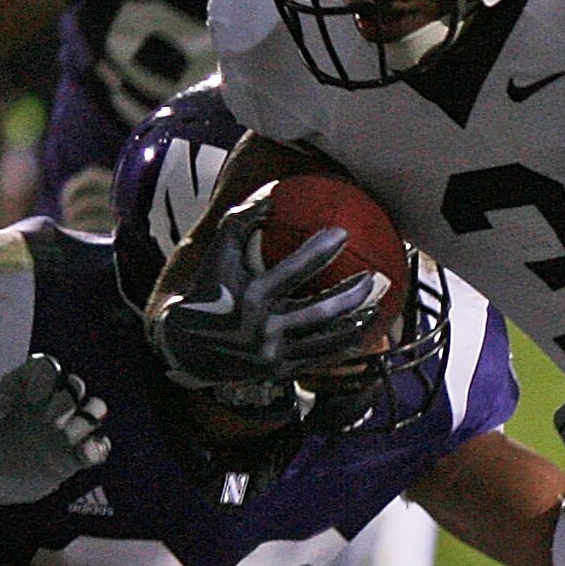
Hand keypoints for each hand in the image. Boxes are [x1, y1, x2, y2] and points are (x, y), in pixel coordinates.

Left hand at [0, 354, 109, 506]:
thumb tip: (8, 398)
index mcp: (23, 390)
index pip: (47, 367)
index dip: (47, 377)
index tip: (33, 397)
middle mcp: (47, 406)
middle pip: (75, 386)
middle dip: (69, 397)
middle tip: (51, 418)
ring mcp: (61, 432)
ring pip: (92, 413)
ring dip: (88, 418)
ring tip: (69, 434)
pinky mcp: (68, 459)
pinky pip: (96, 449)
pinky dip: (97, 448)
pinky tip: (83, 453)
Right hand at [148, 187, 386, 395]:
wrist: (187, 347)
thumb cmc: (208, 291)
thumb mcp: (217, 256)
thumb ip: (240, 223)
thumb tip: (271, 195)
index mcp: (251, 295)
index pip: (294, 269)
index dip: (321, 249)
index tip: (344, 232)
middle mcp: (265, 326)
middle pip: (321, 309)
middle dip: (352, 293)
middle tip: (373, 276)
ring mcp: (274, 352)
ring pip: (326, 338)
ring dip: (355, 322)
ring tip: (377, 306)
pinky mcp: (280, 371)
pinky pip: (320, 358)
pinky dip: (343, 345)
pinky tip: (362, 333)